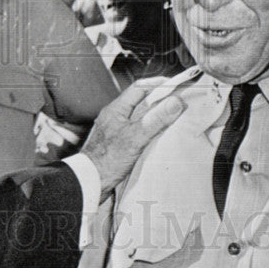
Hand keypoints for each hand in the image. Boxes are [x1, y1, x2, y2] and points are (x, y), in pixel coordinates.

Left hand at [80, 77, 183, 201]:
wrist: (90, 183)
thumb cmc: (108, 160)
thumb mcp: (135, 138)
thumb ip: (155, 119)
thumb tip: (175, 102)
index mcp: (116, 109)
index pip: (139, 88)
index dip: (158, 84)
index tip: (175, 86)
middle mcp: (115, 117)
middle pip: (140, 101)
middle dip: (159, 99)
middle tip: (178, 102)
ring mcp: (115, 130)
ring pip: (139, 116)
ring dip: (155, 115)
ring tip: (173, 117)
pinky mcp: (118, 144)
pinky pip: (137, 130)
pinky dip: (149, 130)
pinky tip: (158, 137)